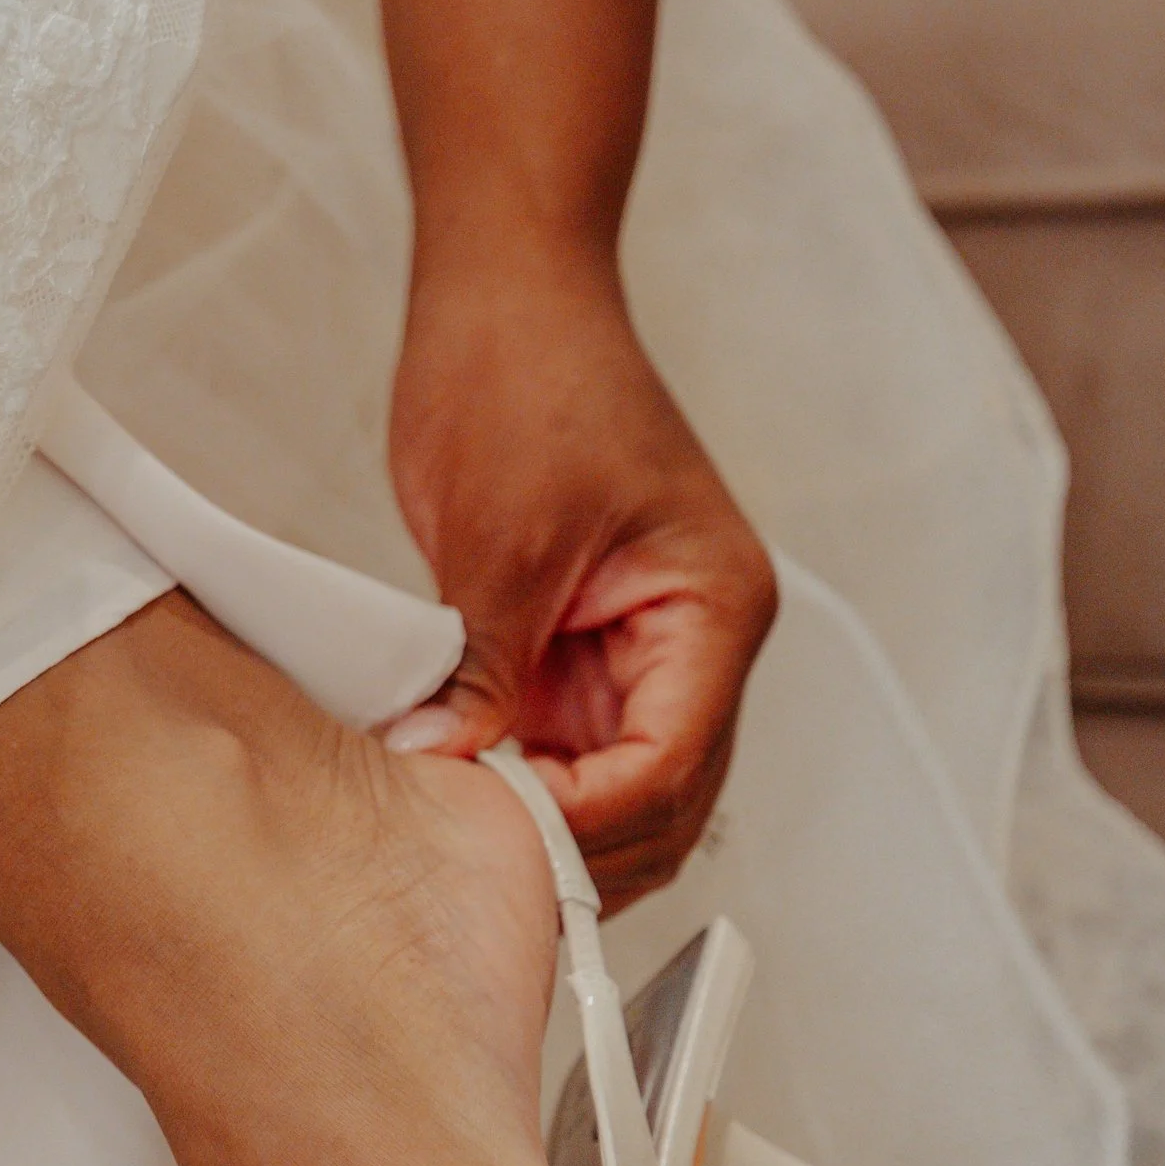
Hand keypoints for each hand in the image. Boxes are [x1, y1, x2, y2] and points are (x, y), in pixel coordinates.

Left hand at [384, 239, 776, 911]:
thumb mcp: (504, 531)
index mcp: (714, 609)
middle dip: (578, 845)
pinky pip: (566, 751)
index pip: (670, 764)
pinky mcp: (581, 652)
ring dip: (549, 824)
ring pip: (616, 790)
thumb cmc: (528, 375)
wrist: (506, 296)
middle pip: (661, 802)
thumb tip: (450, 764)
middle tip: (472, 869)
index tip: (496, 840)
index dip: (589, 821)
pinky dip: (522, 784)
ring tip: (458, 841)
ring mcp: (641, 654)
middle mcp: (696, 644)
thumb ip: (489, 663)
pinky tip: (456, 797)